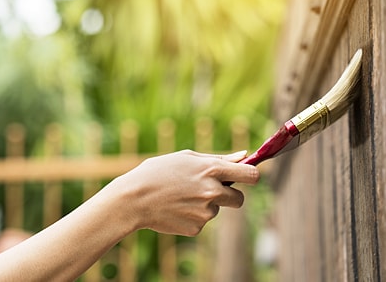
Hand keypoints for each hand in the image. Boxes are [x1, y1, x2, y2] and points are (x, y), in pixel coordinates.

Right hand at [113, 150, 259, 235]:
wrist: (133, 199)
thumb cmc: (158, 172)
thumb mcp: (187, 157)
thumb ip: (219, 158)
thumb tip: (244, 156)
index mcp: (212, 170)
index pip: (251, 175)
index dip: (252, 176)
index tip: (247, 176)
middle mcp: (213, 192)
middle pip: (240, 199)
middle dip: (230, 195)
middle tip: (209, 190)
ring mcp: (205, 213)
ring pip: (216, 209)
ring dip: (206, 204)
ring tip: (181, 196)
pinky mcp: (196, 228)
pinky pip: (202, 221)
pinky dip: (193, 216)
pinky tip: (176, 208)